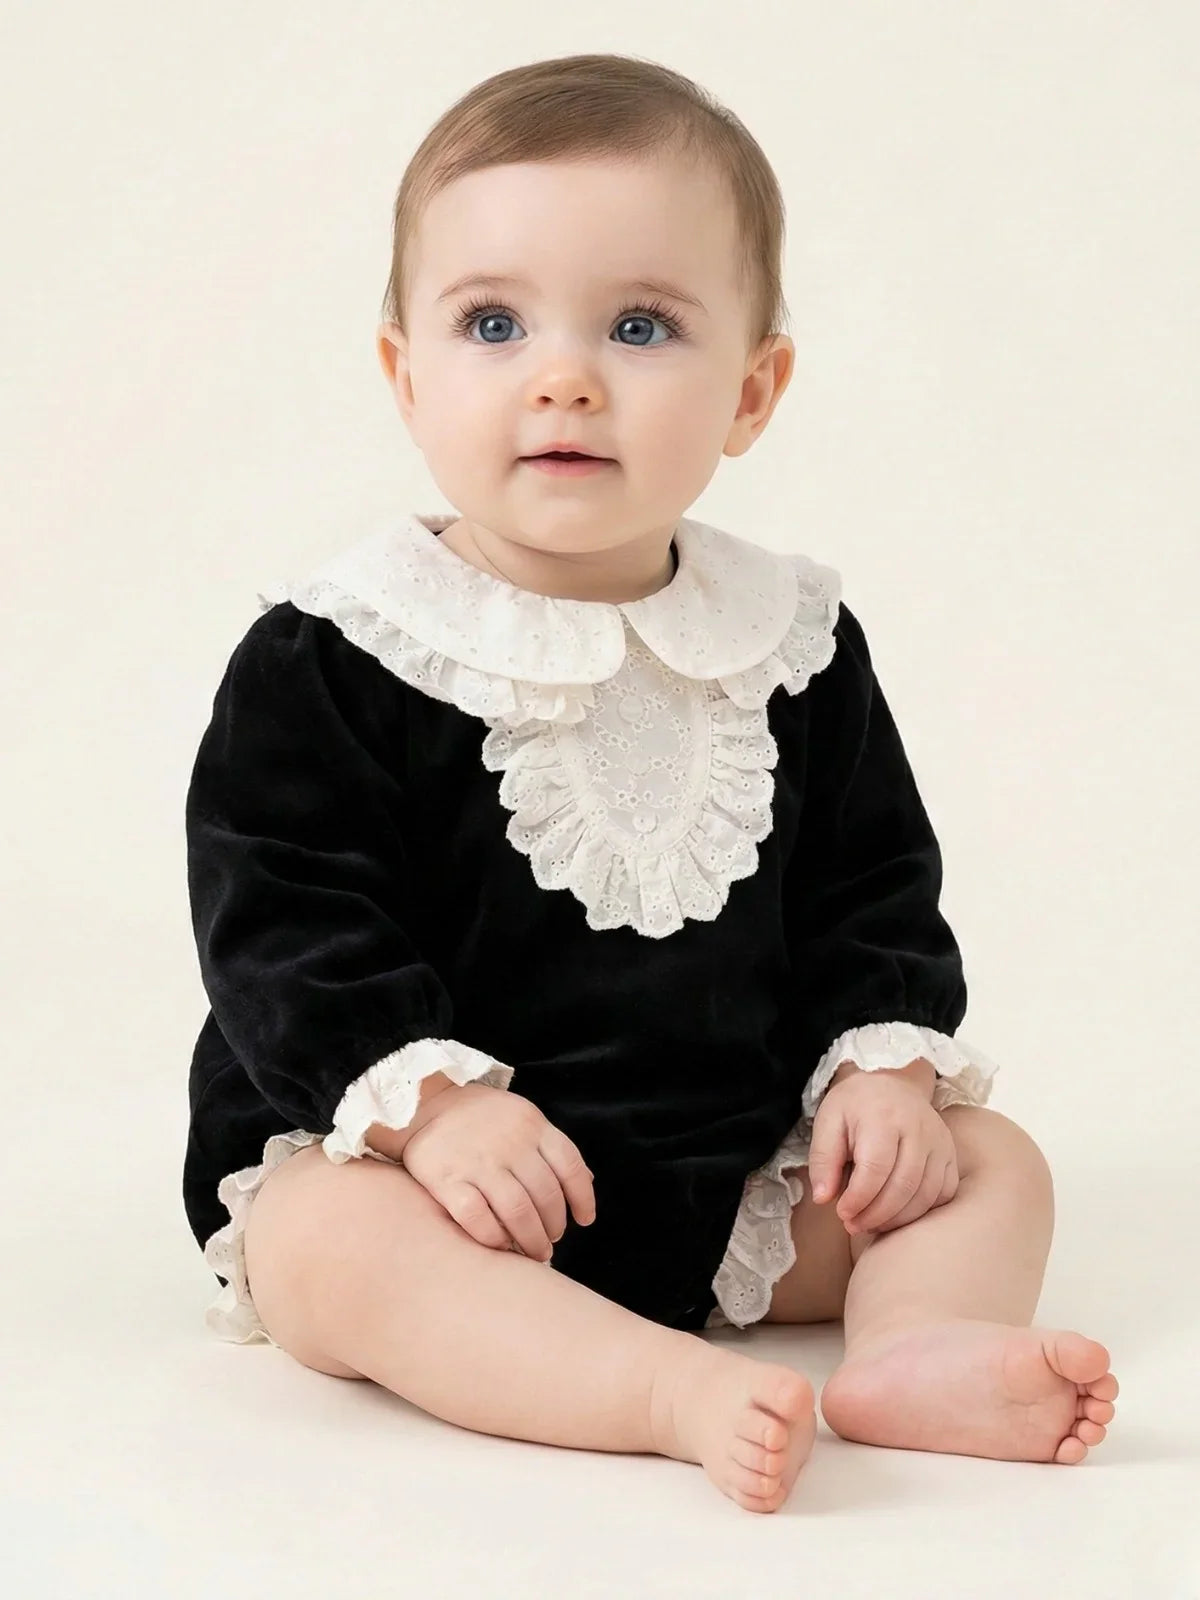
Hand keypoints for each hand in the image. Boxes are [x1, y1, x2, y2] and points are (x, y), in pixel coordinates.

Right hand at [396, 1083, 596, 1262]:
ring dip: (531, 1239)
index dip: (582, 1198)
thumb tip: (586, 1184)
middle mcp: (509, 1142)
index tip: (584, 1220)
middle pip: (546, 1195)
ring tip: (534, 1252)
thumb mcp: (522, 1117)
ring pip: (518, 1212)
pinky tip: (501, 1245)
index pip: (570, 1166)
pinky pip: (478, 1219)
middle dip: (554, 1226)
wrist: (421, 1104)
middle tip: (551, 1241)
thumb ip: (550, 1148)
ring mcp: (478, 1161)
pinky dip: (494, 1238)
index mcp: (532, 1124)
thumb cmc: (480, 1117)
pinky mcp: (447, 1179)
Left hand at [807, 1071, 958, 1234]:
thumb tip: (823, 1198)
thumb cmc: (857, 1106)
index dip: (859, 1198)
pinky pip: (943, 1193)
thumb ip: (823, 1159)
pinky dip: (921, 1212)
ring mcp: (940, 1142)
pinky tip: (897, 1214)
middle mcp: (919, 1128)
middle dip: (876, 1214)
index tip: (842, 1213)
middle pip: (903, 1185)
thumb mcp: (828, 1121)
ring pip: (926, 1194)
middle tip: (854, 1225)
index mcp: (884, 1116)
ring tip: (872, 1223)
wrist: (892, 1085)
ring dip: (897, 1219)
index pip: (876, 1168)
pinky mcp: (950, 1155)